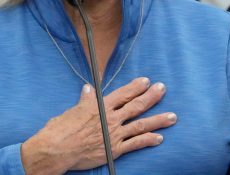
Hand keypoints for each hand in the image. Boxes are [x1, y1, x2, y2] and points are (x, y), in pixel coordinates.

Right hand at [21, 77, 176, 173]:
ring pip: (141, 125)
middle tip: (163, 89)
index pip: (123, 93)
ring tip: (172, 116)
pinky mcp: (114, 150)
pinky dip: (148, 140)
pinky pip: (135, 144)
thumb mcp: (73, 110)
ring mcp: (114, 134)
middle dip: (151, 97)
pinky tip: (159, 138)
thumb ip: (85, 100)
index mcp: (100, 105)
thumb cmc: (61, 128)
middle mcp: (110, 118)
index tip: (147, 81)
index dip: (136, 86)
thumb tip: (87, 89)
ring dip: (158, 120)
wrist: (58, 148)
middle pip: (136, 105)